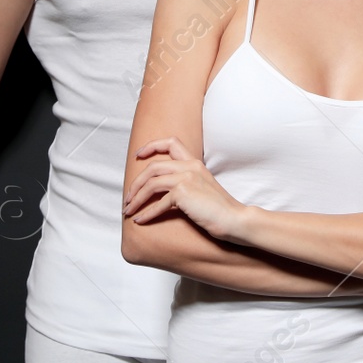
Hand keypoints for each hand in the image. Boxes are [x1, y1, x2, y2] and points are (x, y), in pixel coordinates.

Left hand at [125, 136, 248, 241]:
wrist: (234, 219)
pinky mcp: (183, 194)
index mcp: (194, 162)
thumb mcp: (202, 188)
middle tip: (128, 198)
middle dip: (136, 183)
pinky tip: (140, 221)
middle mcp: (189, 166)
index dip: (151, 146)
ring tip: (129, 210)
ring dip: (136, 198)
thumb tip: (163, 191)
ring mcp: (186, 178)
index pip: (171, 142)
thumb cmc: (219, 209)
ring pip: (151, 183)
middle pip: (152, 167)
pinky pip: (158, 203)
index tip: (138, 155)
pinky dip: (146, 213)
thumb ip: (186, 182)